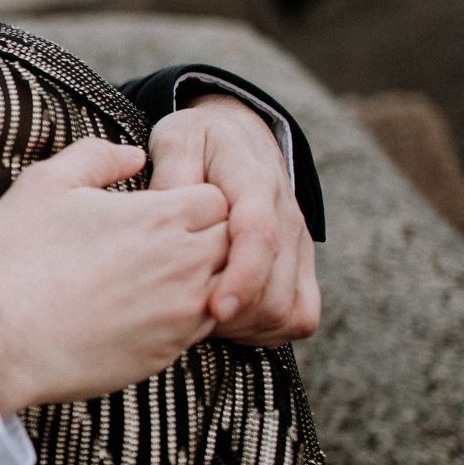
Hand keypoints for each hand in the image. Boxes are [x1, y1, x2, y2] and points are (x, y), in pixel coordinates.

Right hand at [0, 138, 228, 415]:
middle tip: (167, 238)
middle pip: (232, 241)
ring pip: (228, 285)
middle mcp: (185, 265)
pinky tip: (149, 307)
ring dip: (206, 276)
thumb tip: (135, 156)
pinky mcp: (171, 350)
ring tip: (161, 274)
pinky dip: (189, 313)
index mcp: (162, 217)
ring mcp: (183, 312)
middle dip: (209, 235)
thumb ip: (96, 156)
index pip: (219, 197)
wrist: (4, 340)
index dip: (193, 197)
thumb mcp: (45, 185)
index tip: (164, 206)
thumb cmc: (20, 259)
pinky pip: (206, 326)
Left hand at [149, 95, 318, 345]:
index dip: (242, 277)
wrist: (242, 135)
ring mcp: (299, 245)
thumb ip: (173, 175)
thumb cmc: (199, 142)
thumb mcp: (178, 140)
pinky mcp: (301, 266)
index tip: (216, 309)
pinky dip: (267, 329)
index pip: (260, 236)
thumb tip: (163, 215)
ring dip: (246, 325)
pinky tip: (228, 321)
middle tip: (181, 315)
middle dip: (234, 313)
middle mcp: (286, 218)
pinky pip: (300, 316)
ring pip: (289, 309)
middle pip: (277, 288)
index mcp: (254, 183)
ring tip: (198, 318)